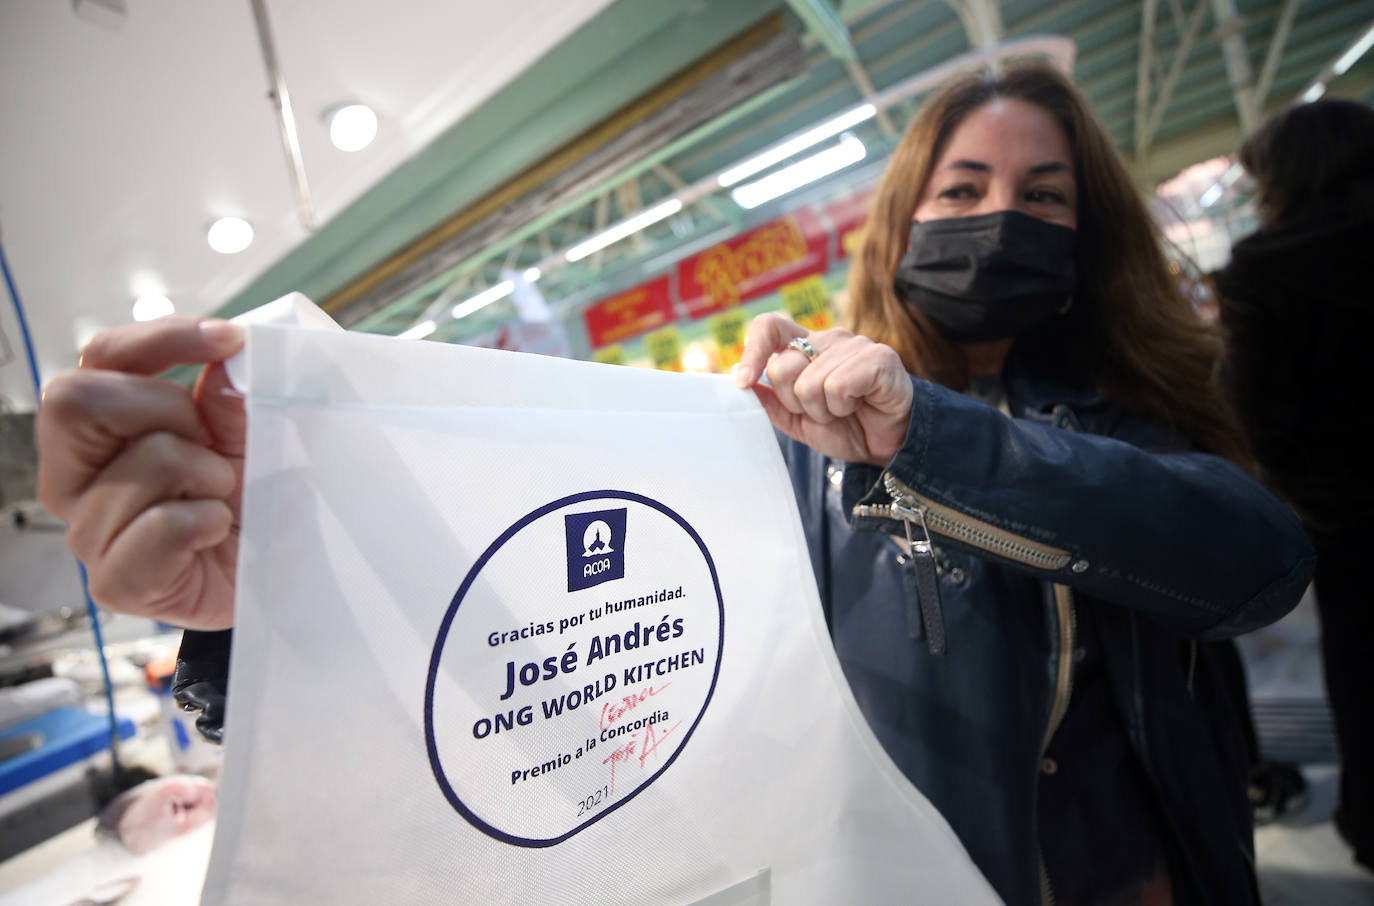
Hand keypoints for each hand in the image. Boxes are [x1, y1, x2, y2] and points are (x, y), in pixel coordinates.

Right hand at [37, 316, 246, 629]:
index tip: (229, 340)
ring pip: (139, 465)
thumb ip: (230, 398)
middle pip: (76, 400)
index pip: (101, 356)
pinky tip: (217, 529)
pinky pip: (156, 527)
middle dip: (167, 408)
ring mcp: (88, 530)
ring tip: (225, 499)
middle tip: (214, 443)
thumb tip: (227, 355)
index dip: (163, 338)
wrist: (272, 577)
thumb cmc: (251, 503)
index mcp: (99, 428)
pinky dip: (203, 521)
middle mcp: (77, 475)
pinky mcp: (115, 582)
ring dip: (207, 475)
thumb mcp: (249, 435)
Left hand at [733, 314, 912, 466]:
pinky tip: (860, 405)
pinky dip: (843, 407)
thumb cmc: (847, 427)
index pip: (770, 326)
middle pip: (782, 367)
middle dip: (796, 402)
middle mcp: (829, 339)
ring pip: (809, 382)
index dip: (752, 352)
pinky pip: (837, 386)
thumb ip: (771, 402)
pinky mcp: (879, 357)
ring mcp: (855, 344)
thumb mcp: (798, 420)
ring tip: (844, 410)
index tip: (743, 381)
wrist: (889, 446)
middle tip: (822, 410)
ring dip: (823, 410)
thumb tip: (740, 383)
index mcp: (807, 347)